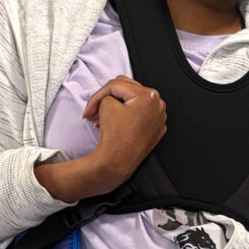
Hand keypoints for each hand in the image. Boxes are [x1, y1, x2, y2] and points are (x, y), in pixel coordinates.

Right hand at [36, 76, 165, 202]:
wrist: (118, 163)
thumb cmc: (116, 138)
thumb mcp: (106, 105)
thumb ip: (108, 94)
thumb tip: (112, 95)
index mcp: (148, 95)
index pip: (116, 85)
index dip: (98, 96)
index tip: (90, 107)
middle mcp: (158, 105)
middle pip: (127, 91)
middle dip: (107, 99)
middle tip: (94, 109)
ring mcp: (159, 118)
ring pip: (132, 102)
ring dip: (115, 107)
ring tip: (100, 117)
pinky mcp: (156, 128)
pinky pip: (140, 115)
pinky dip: (126, 116)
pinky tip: (113, 122)